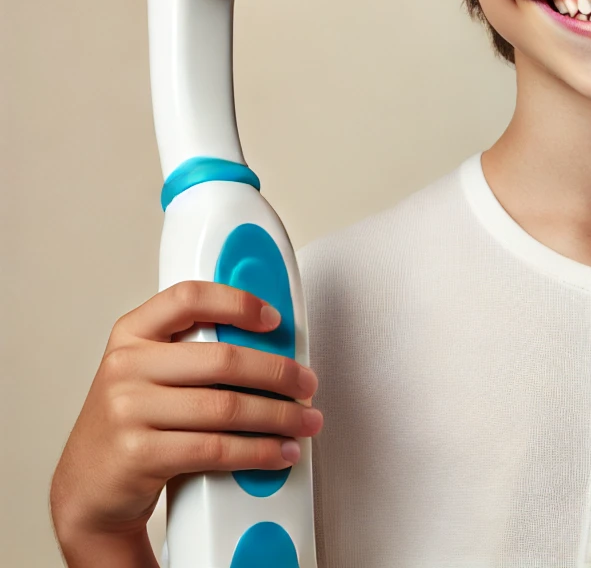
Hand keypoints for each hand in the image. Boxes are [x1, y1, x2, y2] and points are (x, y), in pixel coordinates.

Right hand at [50, 281, 321, 557]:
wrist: (88, 488)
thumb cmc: (134, 420)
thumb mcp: (150, 371)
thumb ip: (193, 348)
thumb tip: (272, 343)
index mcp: (133, 333)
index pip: (189, 298)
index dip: (238, 302)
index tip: (274, 319)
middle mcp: (127, 366)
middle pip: (222, 359)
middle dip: (278, 372)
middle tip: (307, 383)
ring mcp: (129, 410)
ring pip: (226, 408)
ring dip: (278, 416)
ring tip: (305, 421)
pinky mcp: (139, 454)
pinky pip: (215, 448)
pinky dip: (258, 451)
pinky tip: (280, 452)